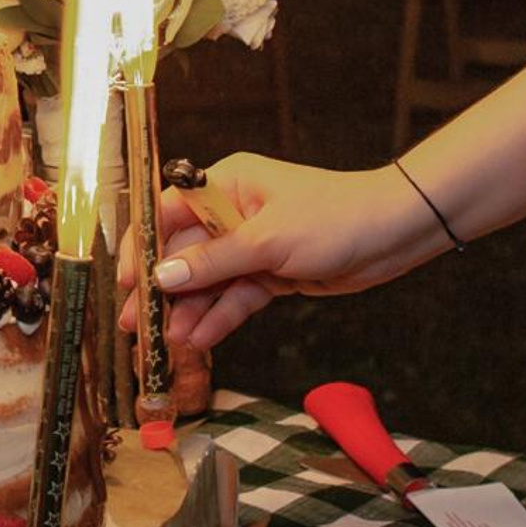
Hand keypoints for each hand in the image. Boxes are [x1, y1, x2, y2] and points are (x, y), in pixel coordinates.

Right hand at [128, 154, 446, 352]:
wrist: (396, 234)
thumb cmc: (335, 217)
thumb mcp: (268, 239)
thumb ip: (213, 261)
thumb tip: (163, 276)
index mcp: (224, 183)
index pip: (168, 213)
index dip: (144, 247)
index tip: (129, 281)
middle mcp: (232, 212)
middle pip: (185, 252)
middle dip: (163, 289)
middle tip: (137, 323)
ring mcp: (252, 245)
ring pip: (210, 281)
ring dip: (189, 310)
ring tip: (167, 343)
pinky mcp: (272, 273)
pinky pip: (236, 296)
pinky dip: (220, 317)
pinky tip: (200, 338)